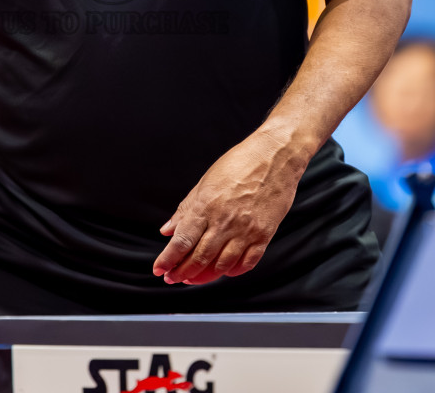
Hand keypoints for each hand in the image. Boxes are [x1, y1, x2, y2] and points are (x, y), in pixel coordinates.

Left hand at [152, 128, 306, 286]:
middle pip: (199, 257)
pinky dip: (234, 271)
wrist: (275, 155)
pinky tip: (226, 271)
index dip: (168, 259)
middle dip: (183, 272)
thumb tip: (168, 229)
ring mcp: (245, 230)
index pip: (182, 241)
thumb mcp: (206, 181)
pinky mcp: (264, 234)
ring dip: (206, 276)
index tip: (159, 269)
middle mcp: (224, 221)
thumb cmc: (240, 163)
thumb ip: (186, 209)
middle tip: (173, 278)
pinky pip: (247, 262)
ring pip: (222, 264)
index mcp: (205, 206)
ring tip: (195, 278)